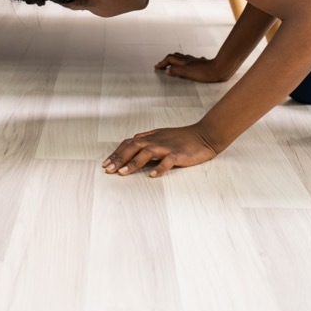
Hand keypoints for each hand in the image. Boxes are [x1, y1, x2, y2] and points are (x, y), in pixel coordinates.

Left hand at [102, 123, 220, 177]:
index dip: (116, 153)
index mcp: (151, 137)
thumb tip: (131, 140)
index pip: (129, 143)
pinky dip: (159, 168)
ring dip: (133, 163)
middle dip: (119, 158)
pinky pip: (168, 161)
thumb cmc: (183, 137)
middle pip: (133, 147)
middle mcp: (156, 140)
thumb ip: (147, 138)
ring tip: (122, 173)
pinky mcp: (179, 154)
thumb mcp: (161, 135)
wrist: (204, 135)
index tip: (106, 163)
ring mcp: (167, 147)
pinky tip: (151, 176)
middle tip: (108, 170)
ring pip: (147, 152)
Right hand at [155, 52, 232, 82]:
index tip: (157, 67)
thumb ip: (176, 71)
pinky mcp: (202, 64)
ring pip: (183, 58)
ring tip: (173, 64)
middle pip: (175, 56)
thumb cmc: (205, 73)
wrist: (220, 69)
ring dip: (176, 60)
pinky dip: (187, 63)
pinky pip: (192, 61)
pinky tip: (190, 66)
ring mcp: (196, 61)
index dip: (162, 63)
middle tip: (163, 65)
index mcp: (184, 61)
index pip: (170, 59)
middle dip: (167, 60)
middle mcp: (189, 60)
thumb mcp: (187, 73)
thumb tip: (167, 71)